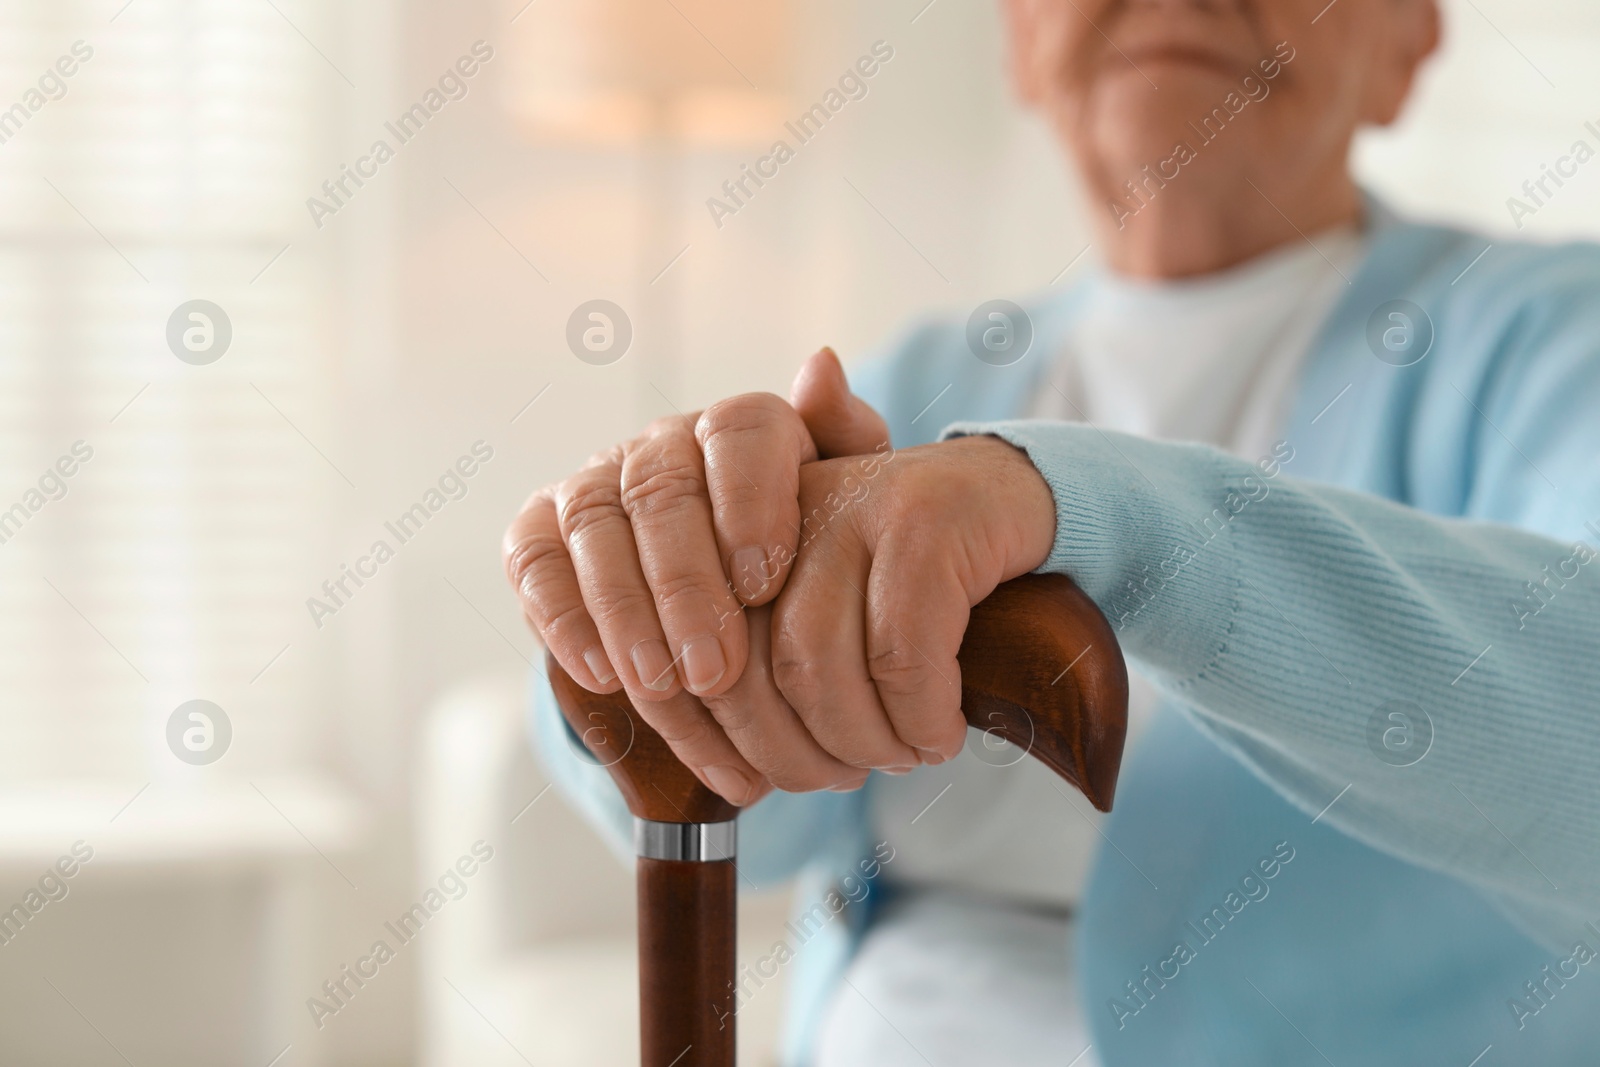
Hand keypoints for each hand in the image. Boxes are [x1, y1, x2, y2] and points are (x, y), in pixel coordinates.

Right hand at [503, 350, 890, 804]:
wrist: (738, 617)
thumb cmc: (808, 563)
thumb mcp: (849, 513)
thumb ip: (851, 443)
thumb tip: (821, 365)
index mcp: (741, 430)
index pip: (739, 430)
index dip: (748, 502)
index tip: (764, 585)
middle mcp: (663, 445)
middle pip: (661, 488)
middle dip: (686, 586)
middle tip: (714, 668)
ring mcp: (596, 483)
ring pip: (594, 525)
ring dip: (626, 612)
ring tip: (661, 685)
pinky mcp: (541, 530)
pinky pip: (534, 559)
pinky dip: (562, 618)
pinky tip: (602, 675)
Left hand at [749, 436, 1057, 786]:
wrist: (1014, 502)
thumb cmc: (913, 586)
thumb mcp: (827, 623)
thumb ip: (768, 680)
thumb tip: (737, 782)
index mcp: (737, 535)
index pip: (697, 656)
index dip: (723, 740)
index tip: (758, 786)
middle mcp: (783, 509)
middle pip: (752, 665)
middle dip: (794, 753)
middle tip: (843, 777)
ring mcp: (855, 505)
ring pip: (819, 660)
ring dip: (863, 740)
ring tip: (900, 755)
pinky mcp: (927, 519)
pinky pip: (903, 650)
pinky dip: (921, 716)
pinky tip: (941, 734)